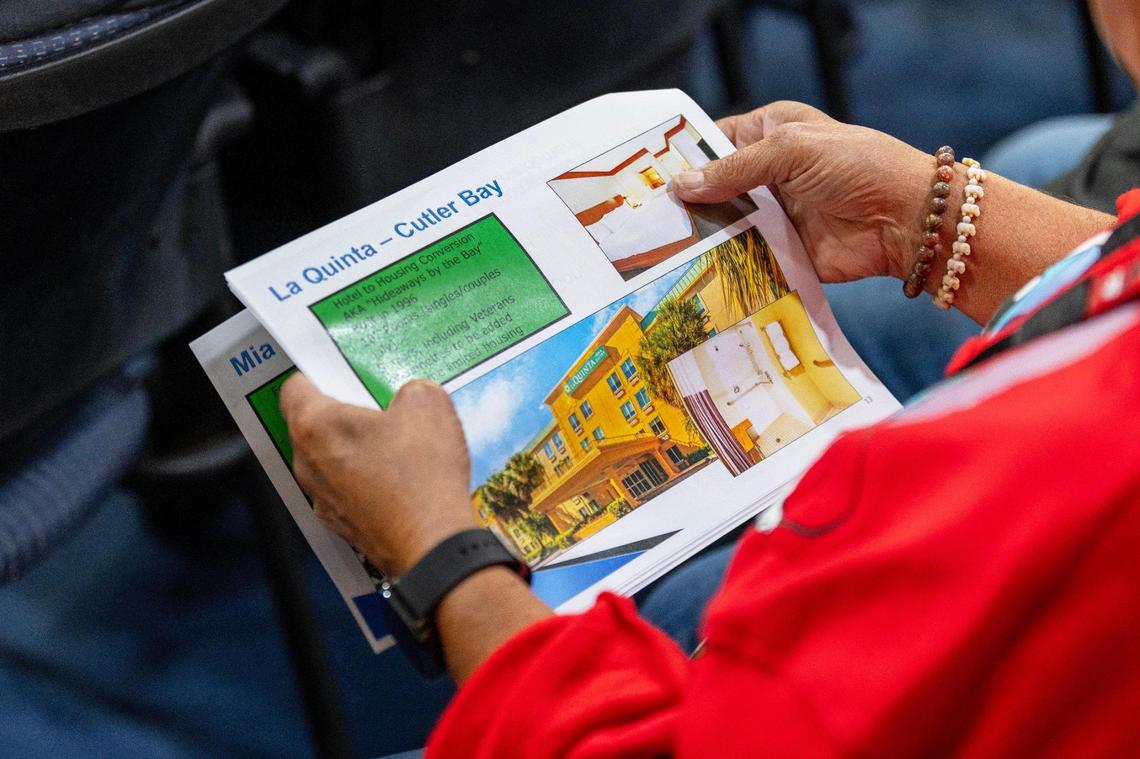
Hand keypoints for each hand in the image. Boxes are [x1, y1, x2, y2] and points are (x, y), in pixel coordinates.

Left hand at [279, 375, 477, 575]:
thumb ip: (411, 389)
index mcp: (315, 425)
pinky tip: (400, 479)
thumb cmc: (422, 474)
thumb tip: (409, 397)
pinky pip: (346, 490)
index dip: (317, 372)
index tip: (337, 369)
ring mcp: (322, 499)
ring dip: (354, 448)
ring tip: (396, 443)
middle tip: (377, 403)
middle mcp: (307, 464)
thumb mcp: (429, 404)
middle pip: (312, 424)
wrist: (433, 545)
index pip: (294, 386)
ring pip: (329, 459)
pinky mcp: (341, 526)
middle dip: (343, 411)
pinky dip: (365, 481)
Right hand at [672, 101, 933, 282]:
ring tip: (655, 247)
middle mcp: (769, 173)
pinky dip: (723, 263)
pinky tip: (688, 270)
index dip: (685, 155)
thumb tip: (681, 187)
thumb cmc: (857, 166)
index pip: (716, 140)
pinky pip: (745, 257)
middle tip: (642, 217)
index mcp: (772, 133)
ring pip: (725, 224)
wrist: (906, 220)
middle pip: (715, 187)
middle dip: (687, 201)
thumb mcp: (790, 151)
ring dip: (701, 234)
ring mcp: (775, 214)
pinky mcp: (782, 251)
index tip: (647, 174)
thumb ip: (734, 169)